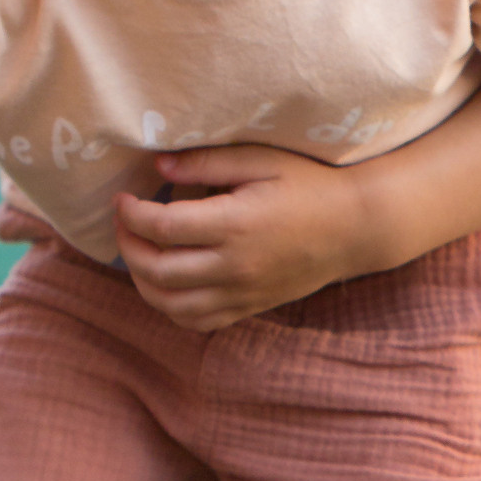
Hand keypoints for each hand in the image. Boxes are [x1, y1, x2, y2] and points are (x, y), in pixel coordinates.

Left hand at [112, 147, 394, 329]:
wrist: (356, 227)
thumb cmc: (310, 184)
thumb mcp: (261, 159)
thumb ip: (207, 163)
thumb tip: (158, 167)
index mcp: (235, 224)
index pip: (161, 227)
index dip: (131, 214)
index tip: (124, 198)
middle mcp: (235, 265)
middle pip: (157, 271)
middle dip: (128, 246)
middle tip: (125, 224)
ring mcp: (243, 292)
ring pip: (170, 305)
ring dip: (142, 282)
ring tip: (140, 255)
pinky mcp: (250, 306)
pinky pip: (197, 321)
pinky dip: (170, 307)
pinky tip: (167, 282)